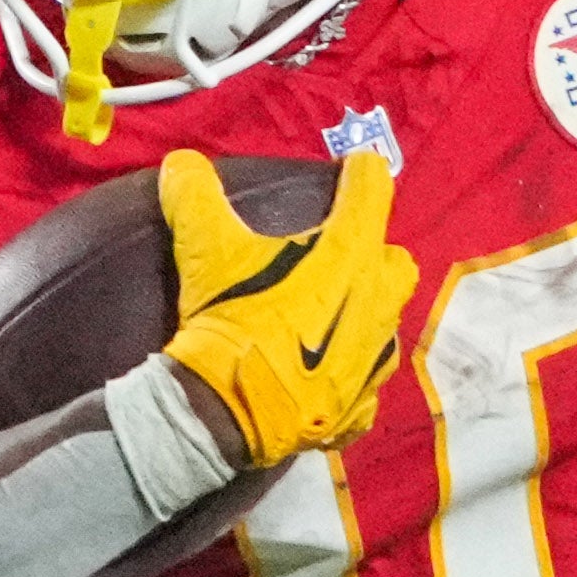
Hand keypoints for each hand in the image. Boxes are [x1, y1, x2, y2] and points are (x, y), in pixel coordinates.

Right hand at [154, 141, 414, 470]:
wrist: (227, 413)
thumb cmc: (231, 318)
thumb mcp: (205, 250)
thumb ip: (195, 195)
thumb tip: (180, 162)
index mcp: (351, 254)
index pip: (373, 190)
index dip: (360, 172)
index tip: (349, 168)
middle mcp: (378, 303)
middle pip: (396, 261)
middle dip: (374, 252)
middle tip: (336, 253)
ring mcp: (375, 360)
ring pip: (385, 323)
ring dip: (364, 312)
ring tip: (326, 314)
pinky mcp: (360, 407)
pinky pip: (365, 383)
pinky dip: (347, 375)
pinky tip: (321, 374)